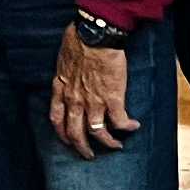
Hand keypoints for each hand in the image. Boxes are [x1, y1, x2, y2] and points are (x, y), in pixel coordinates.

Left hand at [50, 31, 136, 157]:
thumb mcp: (63, 59)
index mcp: (61, 88)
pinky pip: (120, 120)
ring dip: (107, 142)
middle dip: (81, 147)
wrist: (94, 35)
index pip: (56, 118)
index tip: (66, 139)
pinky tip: (133, 126)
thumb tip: (68, 72)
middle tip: (88, 154)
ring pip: (97, 132)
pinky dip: (127, 126)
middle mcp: (74, 99)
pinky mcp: (112, 98)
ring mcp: (93, 101)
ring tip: (115, 146)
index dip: (61, 133)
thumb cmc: (78, 39)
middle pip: (74, 132)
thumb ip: (65, 72)